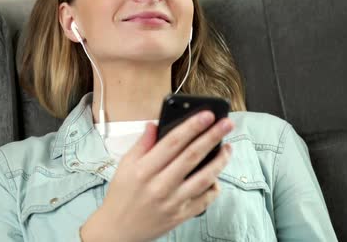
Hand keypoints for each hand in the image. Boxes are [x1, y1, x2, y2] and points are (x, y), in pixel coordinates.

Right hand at [80, 110, 233, 241]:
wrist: (118, 231)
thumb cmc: (121, 196)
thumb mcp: (125, 166)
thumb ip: (142, 144)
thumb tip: (154, 124)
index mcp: (144, 170)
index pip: (173, 142)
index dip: (192, 126)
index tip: (207, 115)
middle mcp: (160, 186)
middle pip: (192, 156)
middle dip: (212, 137)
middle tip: (226, 124)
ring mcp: (173, 202)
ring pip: (203, 178)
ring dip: (219, 161)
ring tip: (228, 148)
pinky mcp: (181, 215)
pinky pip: (205, 200)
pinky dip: (214, 186)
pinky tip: (217, 175)